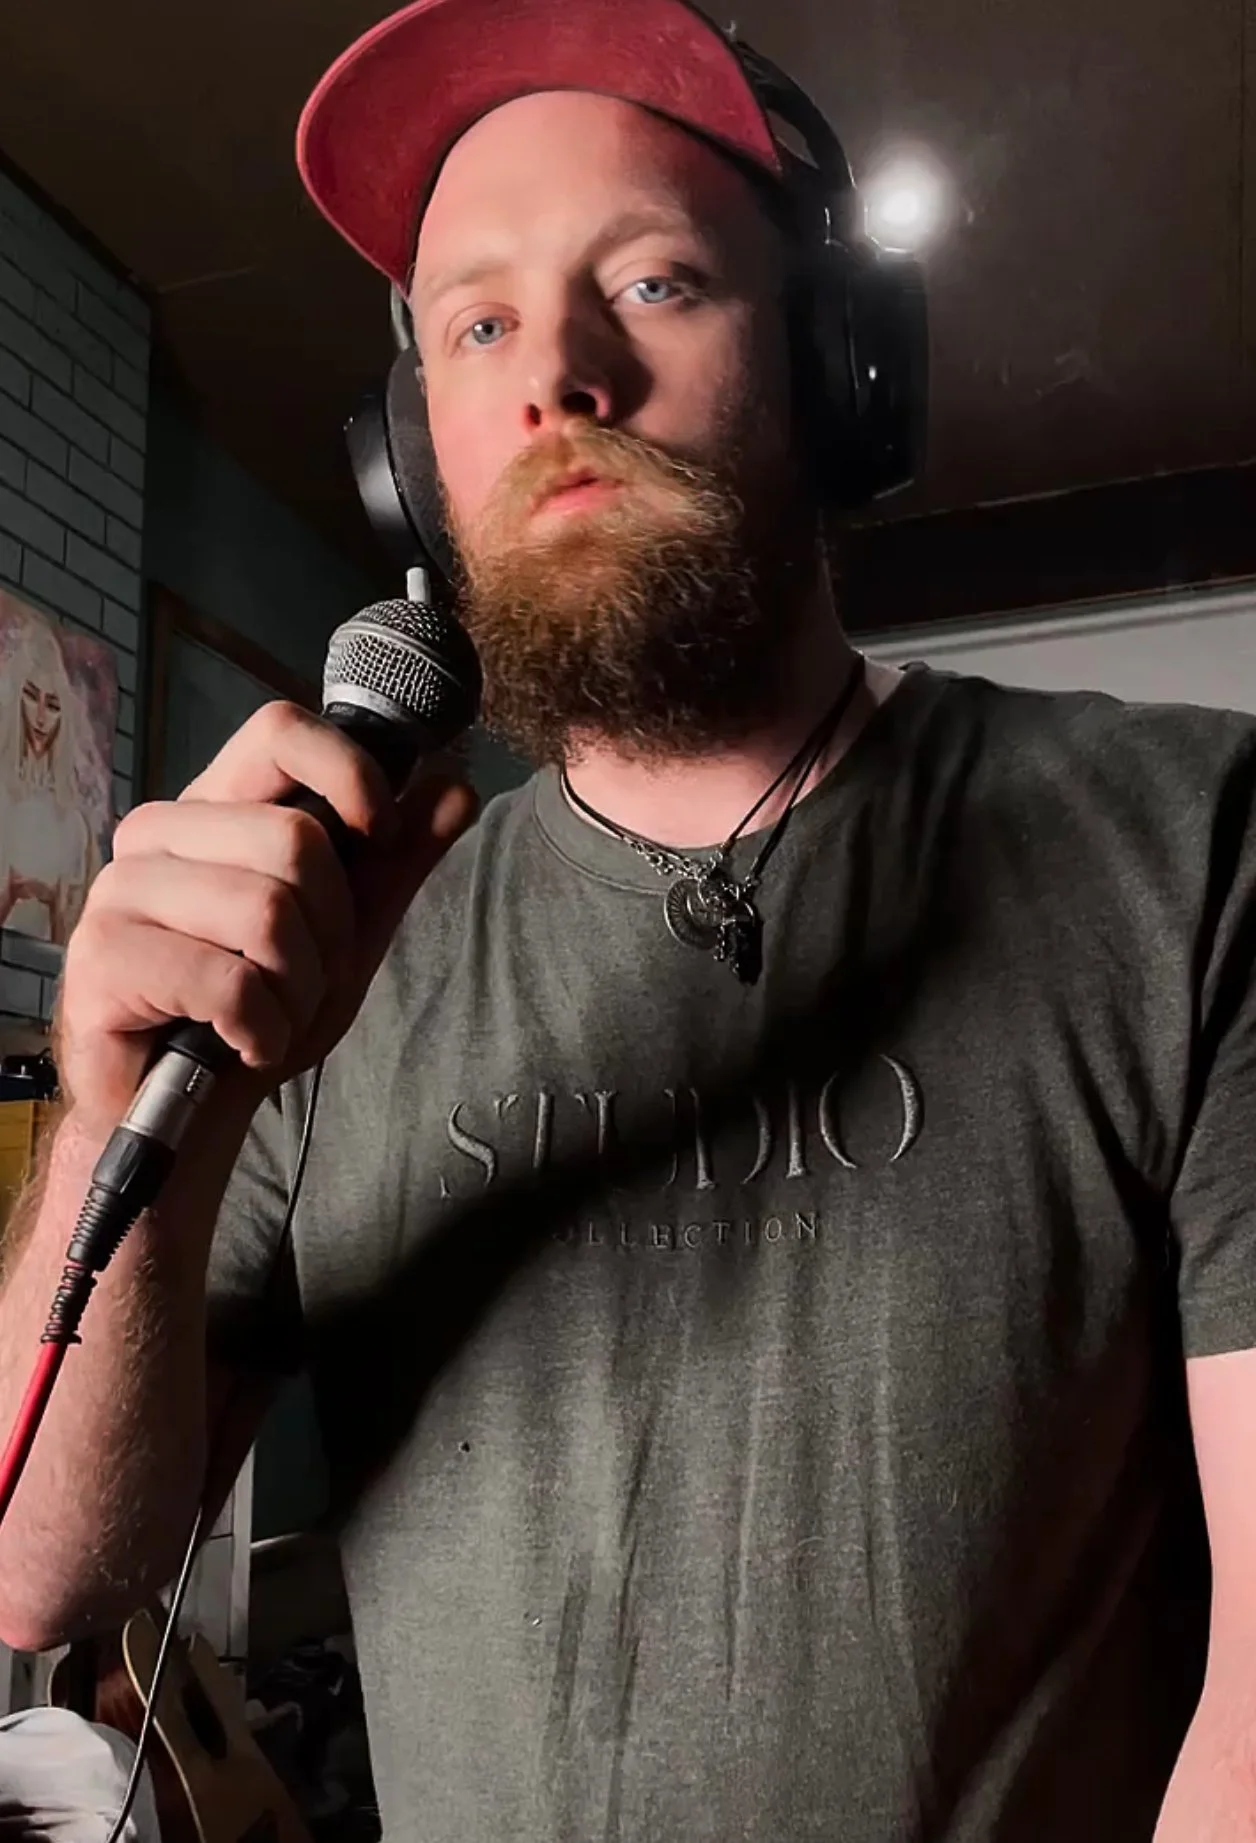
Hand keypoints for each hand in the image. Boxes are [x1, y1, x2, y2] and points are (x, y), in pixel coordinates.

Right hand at [56, 701, 477, 1138]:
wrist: (187, 1111)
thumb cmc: (256, 1011)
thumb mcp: (346, 933)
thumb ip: (396, 860)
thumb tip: (455, 786)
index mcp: (216, 810)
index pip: (279, 732)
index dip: (348, 773)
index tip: (379, 835)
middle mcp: (158, 835)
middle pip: (295, 841)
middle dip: (332, 933)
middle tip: (305, 981)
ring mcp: (120, 892)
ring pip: (266, 912)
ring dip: (298, 991)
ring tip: (272, 1017)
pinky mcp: (102, 959)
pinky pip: (228, 983)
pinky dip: (262, 1030)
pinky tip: (242, 1045)